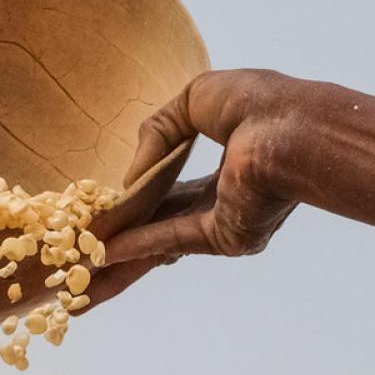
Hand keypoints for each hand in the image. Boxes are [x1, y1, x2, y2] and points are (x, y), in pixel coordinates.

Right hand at [87, 69, 311, 306]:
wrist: (291, 127)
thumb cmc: (258, 104)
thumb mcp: (194, 100)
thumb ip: (156, 133)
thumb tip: (129, 179)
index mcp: (230, 163)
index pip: (175, 189)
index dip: (138, 198)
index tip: (105, 209)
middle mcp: (227, 199)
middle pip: (162, 224)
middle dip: (122, 242)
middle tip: (84, 256)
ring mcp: (226, 222)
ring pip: (161, 242)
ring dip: (122, 257)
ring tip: (83, 274)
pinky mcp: (225, 236)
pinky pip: (172, 239)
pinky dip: (139, 246)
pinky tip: (105, 253)